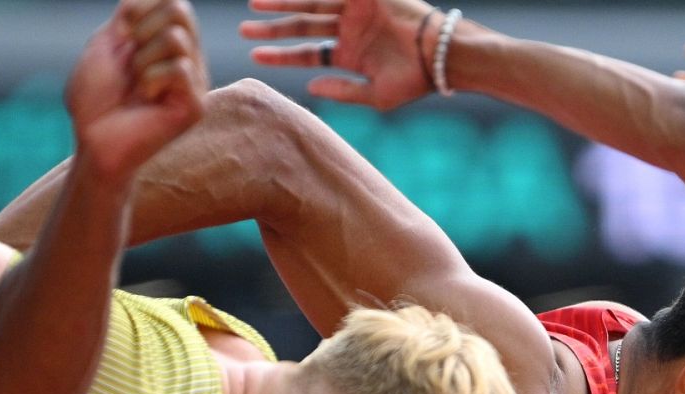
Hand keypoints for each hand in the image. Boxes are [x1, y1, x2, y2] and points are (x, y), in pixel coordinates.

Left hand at [68, 0, 208, 178]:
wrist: (94, 139)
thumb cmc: (95, 99)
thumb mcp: (106, 45)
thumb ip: (129, 17)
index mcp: (167, 44)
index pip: (173, 0)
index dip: (141, 5)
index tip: (122, 32)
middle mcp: (188, 59)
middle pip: (181, 10)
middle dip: (143, 27)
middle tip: (130, 57)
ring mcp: (195, 82)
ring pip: (178, 39)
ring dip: (143, 59)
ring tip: (137, 84)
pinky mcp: (196, 105)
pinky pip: (180, 69)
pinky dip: (152, 79)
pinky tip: (146, 98)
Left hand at [240, 0, 440, 109]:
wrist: (441, 55)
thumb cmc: (415, 80)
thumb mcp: (376, 94)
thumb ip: (343, 91)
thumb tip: (311, 86)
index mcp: (350, 55)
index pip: (308, 54)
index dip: (281, 55)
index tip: (255, 56)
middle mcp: (349, 31)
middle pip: (303, 28)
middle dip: (274, 28)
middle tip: (244, 30)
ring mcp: (355, 11)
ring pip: (311, 6)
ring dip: (283, 5)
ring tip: (255, 6)